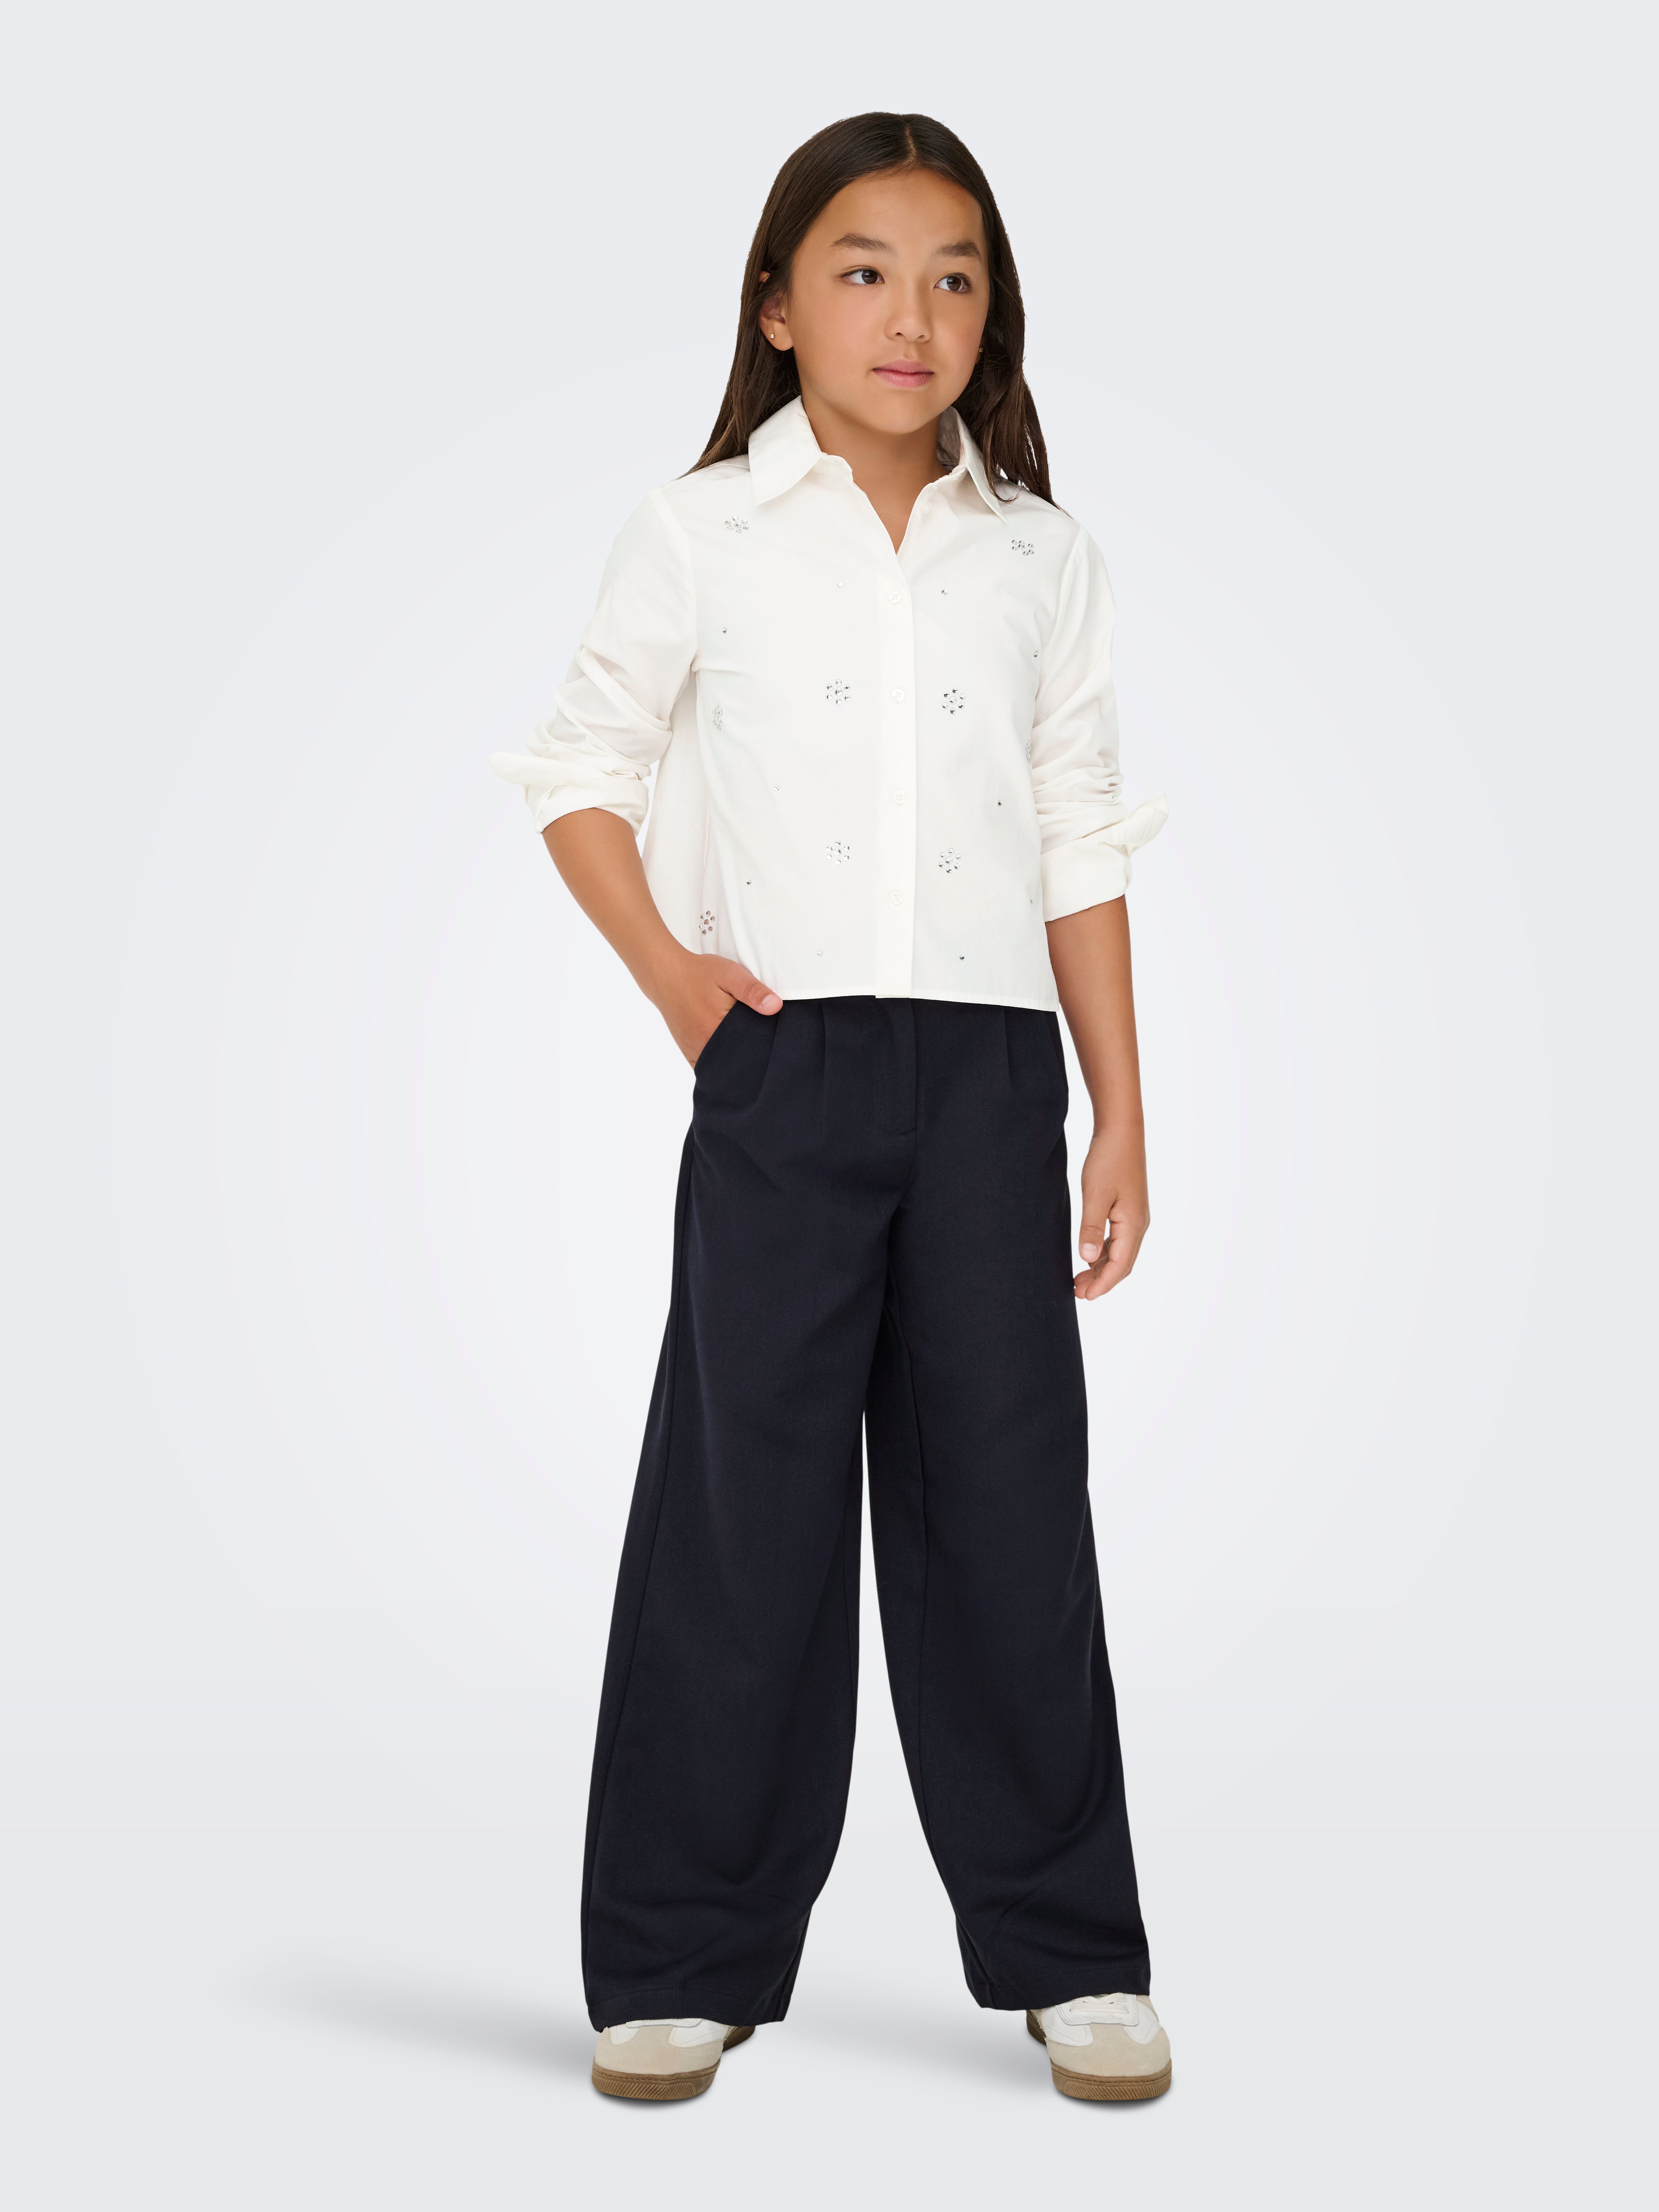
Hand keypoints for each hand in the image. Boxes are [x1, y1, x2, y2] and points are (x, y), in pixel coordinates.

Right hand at [650, 948, 781, 1065]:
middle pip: (735, 1061)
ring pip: (721, 1066)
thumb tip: (776, 1007)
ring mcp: (694, 1051)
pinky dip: (718, 1063)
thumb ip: (753, 991)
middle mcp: (704, 1045)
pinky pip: (707, 1066)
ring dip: (734, 1062)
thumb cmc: (699, 973)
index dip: (763, 1048)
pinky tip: (728, 1054)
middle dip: (750, 1058)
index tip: (771, 1043)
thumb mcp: (730, 974)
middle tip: (761, 1047)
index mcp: (717, 1029)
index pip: (749, 1050)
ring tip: (746, 1050)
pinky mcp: (688, 1051)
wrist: (665, 974)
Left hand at [1074, 1127, 1148, 1299]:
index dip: (1103, 1285)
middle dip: (1101, 1281)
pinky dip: (1103, 1252)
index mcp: (1133, 1224)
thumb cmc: (1108, 1160)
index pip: (1120, 1266)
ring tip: (1079, 1280)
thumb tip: (1086, 1259)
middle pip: (1122, 1263)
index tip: (1085, 1298)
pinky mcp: (1127, 1208)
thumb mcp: (1095, 1195)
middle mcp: (1138, 1224)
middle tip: (1077, 1292)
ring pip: (1119, 1252)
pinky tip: (1088, 1256)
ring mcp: (1134, 1216)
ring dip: (1101, 1268)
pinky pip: (1117, 1239)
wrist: (1121, 1132)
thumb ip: (1090, 1228)